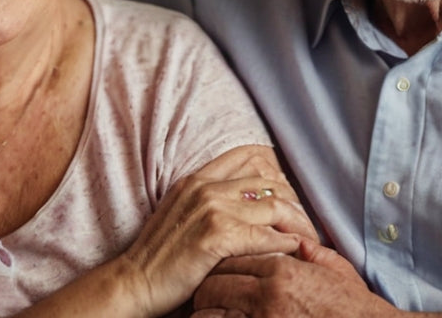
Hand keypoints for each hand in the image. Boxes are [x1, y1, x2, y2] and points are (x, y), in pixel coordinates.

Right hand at [113, 145, 316, 315]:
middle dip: (293, 203)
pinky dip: (284, 244)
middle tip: (305, 224)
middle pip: (268, 183)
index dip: (274, 176)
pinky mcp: (216, 236)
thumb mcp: (182, 214)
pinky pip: (265, 236)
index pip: (248, 158)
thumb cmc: (160, 256)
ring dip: (296, 225)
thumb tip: (248, 201)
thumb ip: (209, 200)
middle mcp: (204, 187)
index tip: (287, 199)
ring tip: (307, 241)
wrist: (134, 282)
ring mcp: (210, 210)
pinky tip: (292, 253)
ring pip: (273, 207)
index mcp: (196, 179)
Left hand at [192, 240, 398, 317]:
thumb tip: (297, 240)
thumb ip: (311, 253)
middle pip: (214, 282)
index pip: (232, 255)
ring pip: (210, 310)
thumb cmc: (352, 306)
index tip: (215, 267)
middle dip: (206, 287)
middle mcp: (267, 293)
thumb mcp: (335, 270)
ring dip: (205, 312)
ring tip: (205, 313)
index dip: (219, 261)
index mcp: (282, 270)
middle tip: (204, 293)